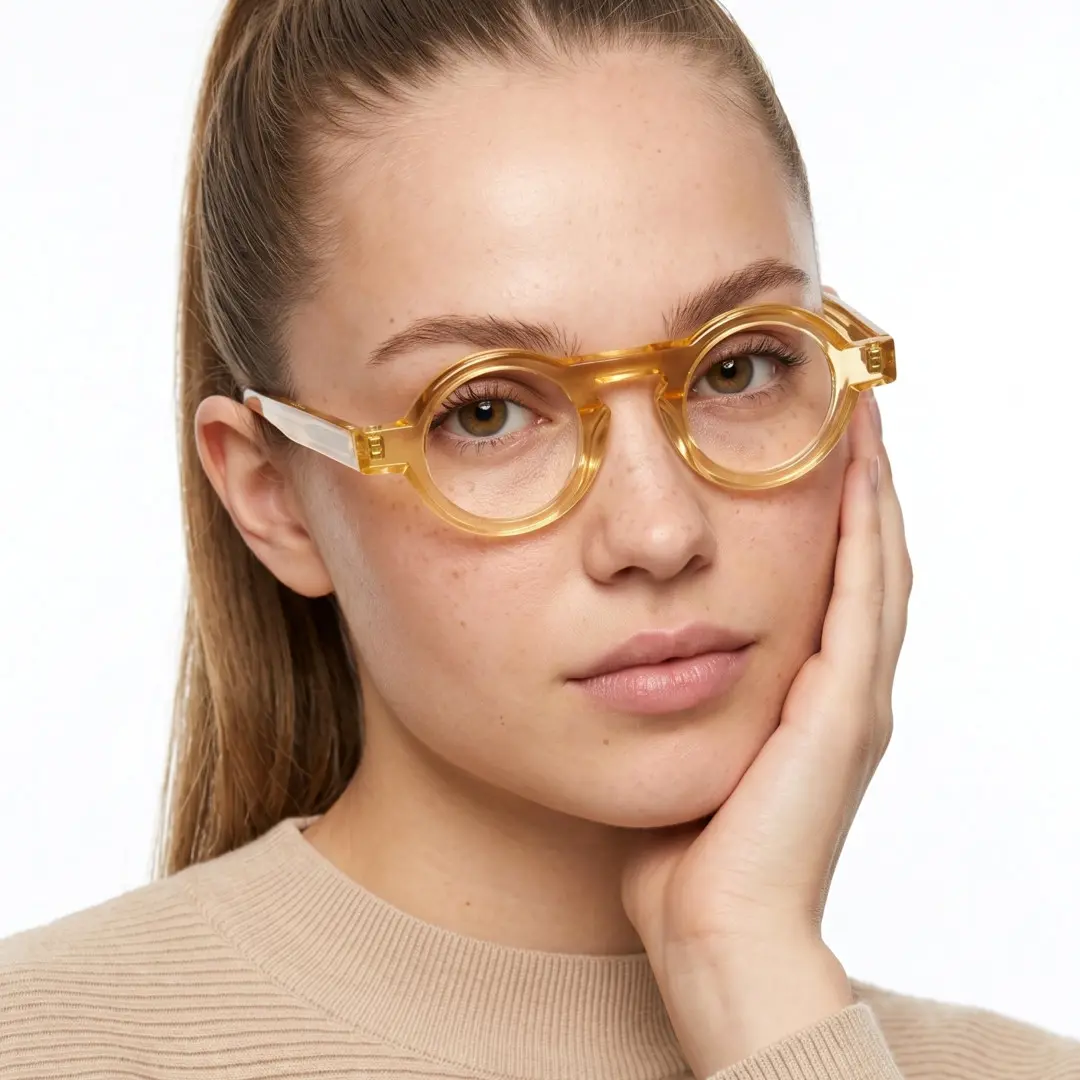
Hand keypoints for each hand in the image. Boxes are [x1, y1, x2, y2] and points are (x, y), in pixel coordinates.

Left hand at [621, 392, 911, 1076]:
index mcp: (807, 700)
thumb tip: (620, 657)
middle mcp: (843, 690)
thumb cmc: (680, 854)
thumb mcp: (675, 751)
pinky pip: (862, 596)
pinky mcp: (843, 708)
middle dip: (859, 484)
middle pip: (865, 561)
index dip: (830, 515)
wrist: (714, 930)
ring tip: (859, 416)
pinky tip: (859, 470)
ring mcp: (852, 697)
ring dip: (871, 489)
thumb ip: (665, 700)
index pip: (830, 583)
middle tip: (848, 409)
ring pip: (875, 565)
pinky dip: (865, 528)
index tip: (810, 448)